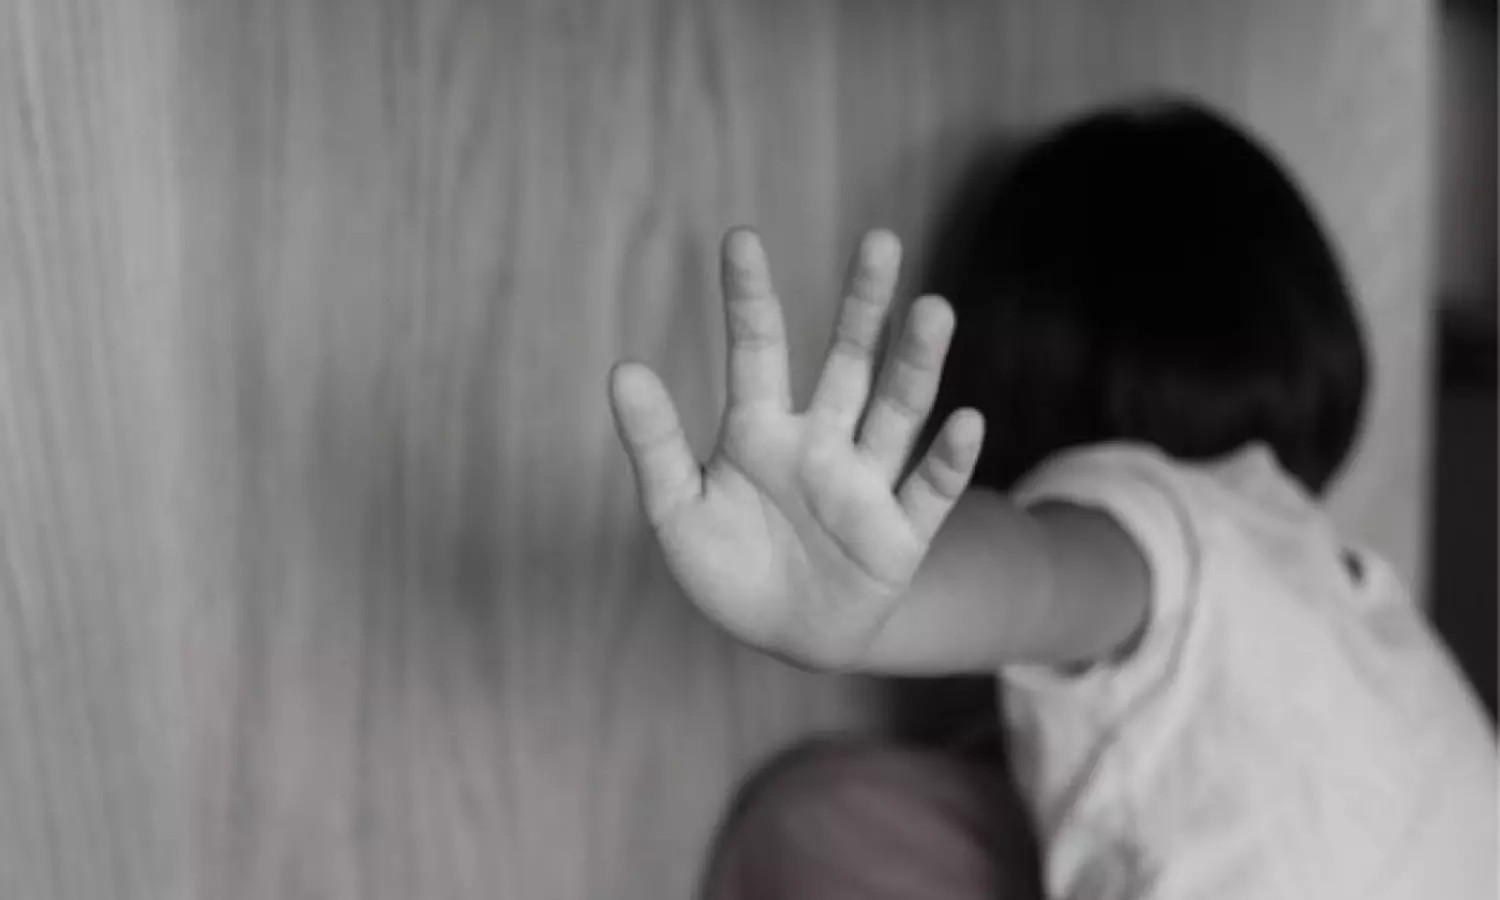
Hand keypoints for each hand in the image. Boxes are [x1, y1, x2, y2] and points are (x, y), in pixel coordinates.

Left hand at [608, 228, 983, 667]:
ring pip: (896, 412)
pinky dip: (947, 460)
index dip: (749, 297)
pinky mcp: (900, 534)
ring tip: (933, 309)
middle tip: (880, 241)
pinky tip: (966, 421)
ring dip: (915, 364)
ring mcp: (864, 484)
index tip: (740, 238)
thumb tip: (623, 367)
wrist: (784, 637)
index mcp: (759, 430)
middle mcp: (820, 443)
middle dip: (864, 306)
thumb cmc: (727, 566)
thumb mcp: (677, 509)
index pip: (758, 350)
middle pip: (848, 363)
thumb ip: (656, 443)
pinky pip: (929, 492)